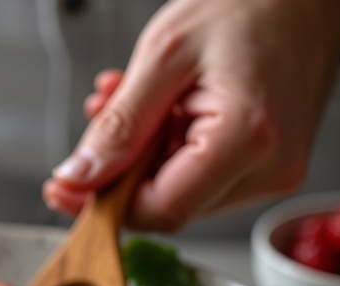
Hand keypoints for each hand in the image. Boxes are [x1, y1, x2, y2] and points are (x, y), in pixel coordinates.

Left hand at [43, 0, 339, 231]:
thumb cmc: (250, 4)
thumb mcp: (164, 55)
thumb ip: (118, 126)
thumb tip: (79, 178)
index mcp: (247, 138)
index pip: (160, 210)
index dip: (104, 204)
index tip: (66, 187)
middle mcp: (269, 168)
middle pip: (167, 207)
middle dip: (119, 174)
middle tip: (95, 124)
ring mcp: (273, 172)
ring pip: (178, 195)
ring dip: (139, 158)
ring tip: (127, 102)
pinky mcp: (268, 168)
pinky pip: (199, 178)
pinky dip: (164, 150)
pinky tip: (157, 111)